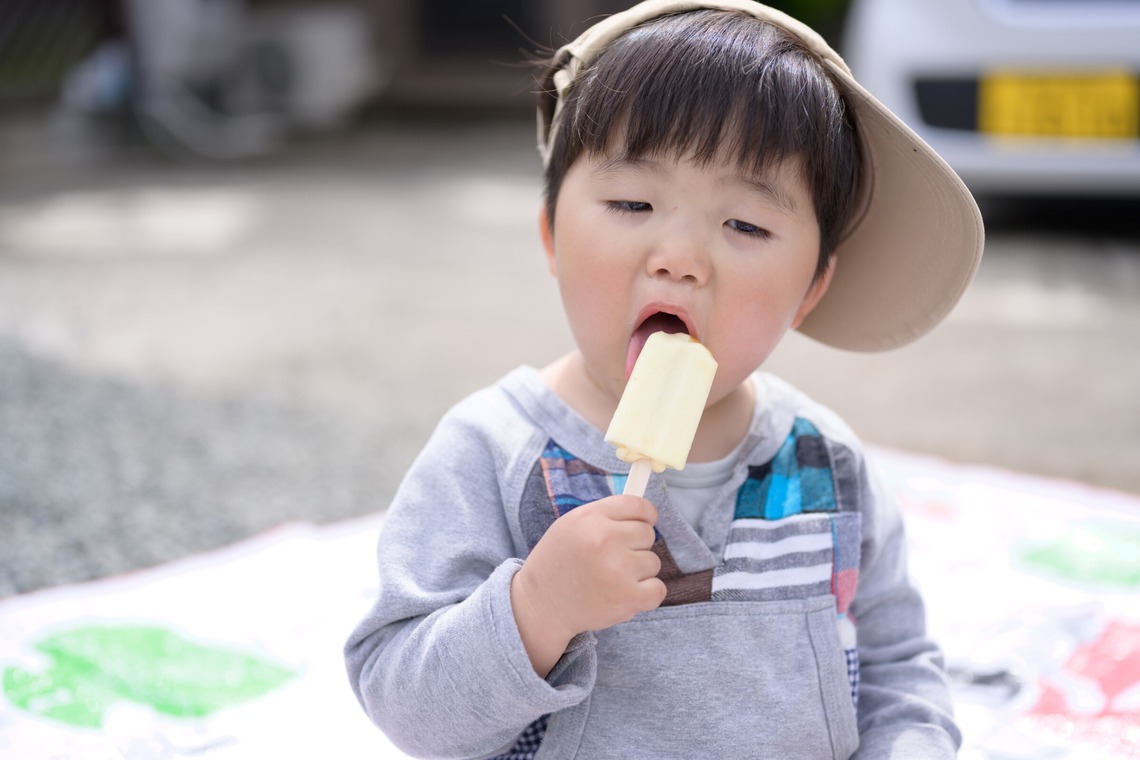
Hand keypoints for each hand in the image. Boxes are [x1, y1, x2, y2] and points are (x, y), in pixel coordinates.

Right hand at [511, 495, 666, 676]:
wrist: (541, 605)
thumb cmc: (558, 562)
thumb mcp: (571, 525)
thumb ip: (606, 516)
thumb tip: (646, 513)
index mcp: (591, 518)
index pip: (638, 505)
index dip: (646, 515)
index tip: (644, 522)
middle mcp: (605, 540)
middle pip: (647, 534)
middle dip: (634, 546)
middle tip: (611, 559)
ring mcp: (618, 570)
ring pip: (653, 562)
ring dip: (638, 572)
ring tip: (610, 578)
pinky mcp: (626, 599)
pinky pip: (658, 589)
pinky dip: (646, 594)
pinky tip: (623, 593)